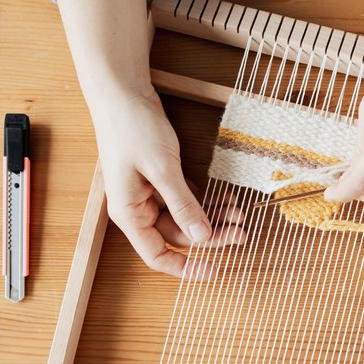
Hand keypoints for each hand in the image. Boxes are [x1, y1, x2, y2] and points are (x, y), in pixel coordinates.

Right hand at [94, 91, 244, 277]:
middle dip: (211, 235)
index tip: (213, 270)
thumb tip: (202, 238)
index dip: (185, 267)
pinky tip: (227, 198)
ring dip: (213, 217)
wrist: (123, 93)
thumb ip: (183, 205)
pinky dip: (207, 200)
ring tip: (239, 212)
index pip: (156, 254)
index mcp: (129, 212)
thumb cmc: (132, 128)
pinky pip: (188, 200)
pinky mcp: (162, 179)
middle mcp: (138, 207)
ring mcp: (150, 193)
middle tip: (240, 232)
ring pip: (187, 218)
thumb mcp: (162, 169)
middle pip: (179, 235)